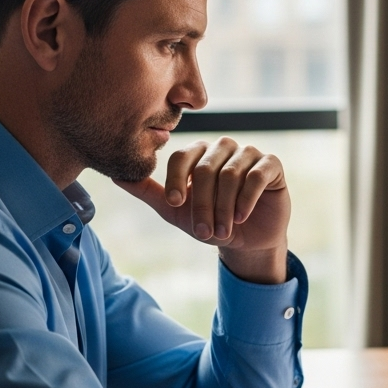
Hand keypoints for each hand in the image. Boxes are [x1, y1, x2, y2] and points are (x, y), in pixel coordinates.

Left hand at [116, 137, 289, 282]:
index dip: (176, 181)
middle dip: (203, 205)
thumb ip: (149, 192)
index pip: (180, 157)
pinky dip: (247, 199)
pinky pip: (256, 175)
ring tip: (223, 230)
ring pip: (230, 174)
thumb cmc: (211, 221)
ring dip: (224, 208)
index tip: (176, 205)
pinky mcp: (272, 164)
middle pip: (204, 169)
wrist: (247, 240)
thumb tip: (116, 176)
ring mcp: (248, 153)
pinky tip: (242, 216)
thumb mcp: (175, 211)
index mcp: (197, 153)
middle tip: (204, 232)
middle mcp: (222, 147)